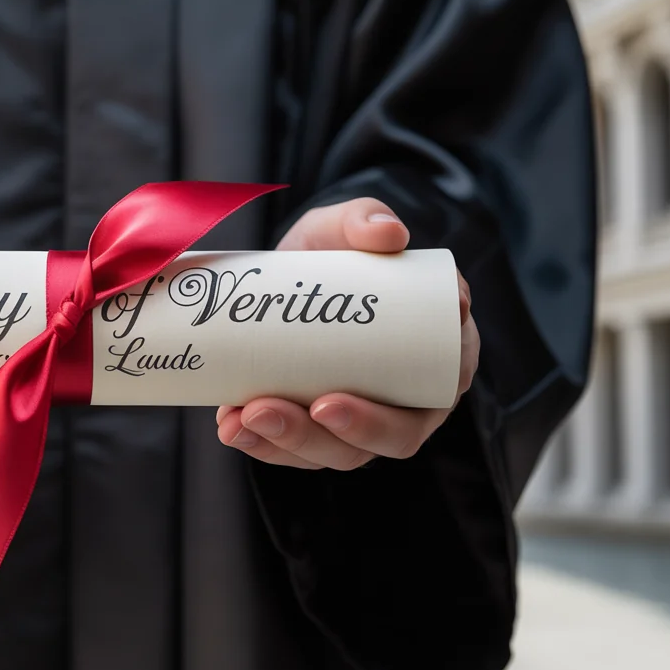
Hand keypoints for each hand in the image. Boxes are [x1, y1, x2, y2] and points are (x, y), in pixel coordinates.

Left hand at [215, 198, 479, 469]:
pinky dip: (263, 445)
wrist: (288, 274)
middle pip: (389, 437)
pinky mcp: (320, 430)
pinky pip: (298, 452)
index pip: (435, 391)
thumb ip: (363, 217)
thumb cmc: (333, 253)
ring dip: (291, 443)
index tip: (332, 399)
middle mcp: (410, 396)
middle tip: (279, 409)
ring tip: (245, 417)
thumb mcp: (342, 226)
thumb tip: (390, 234)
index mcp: (439, 349)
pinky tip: (230, 428)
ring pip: (339, 452)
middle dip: (335, 434)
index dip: (390, 412)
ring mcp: (364, 419)